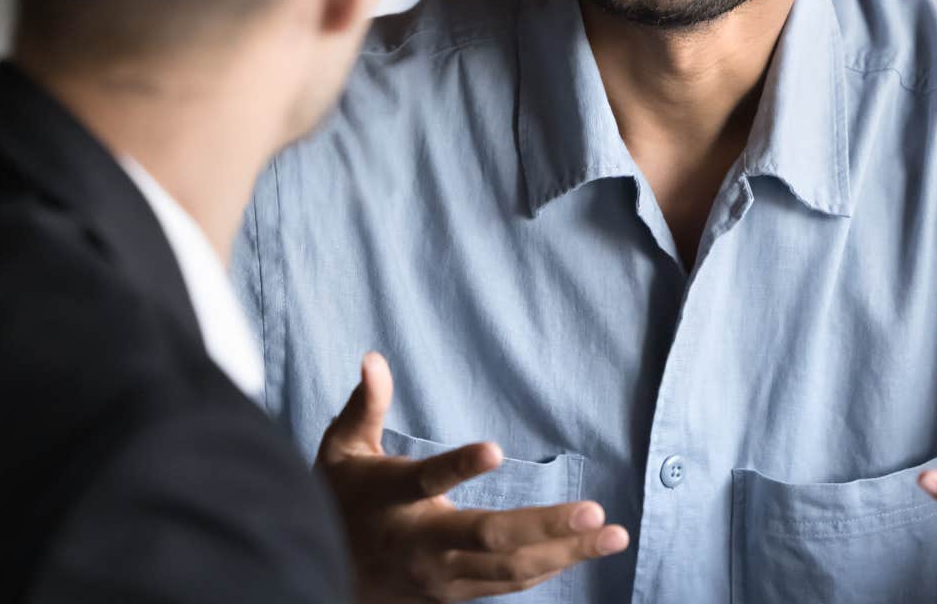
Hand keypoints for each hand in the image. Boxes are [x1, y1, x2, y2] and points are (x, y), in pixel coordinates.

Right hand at [317, 352, 628, 601]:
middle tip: (596, 511)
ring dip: (566, 553)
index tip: (494, 448)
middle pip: (487, 539)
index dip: (457, 466)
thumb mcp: (340, 450)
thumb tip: (373, 358)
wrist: (323, 576)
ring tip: (613, 534)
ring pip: (509, 570)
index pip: (425, 481)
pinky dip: (549, 567)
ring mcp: (442, 576)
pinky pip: (510, 584)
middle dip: (545, 527)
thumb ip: (363, 406)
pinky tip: (584, 550)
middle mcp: (420, 543)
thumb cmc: (339, 501)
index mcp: (390, 499)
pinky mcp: (457, 593)